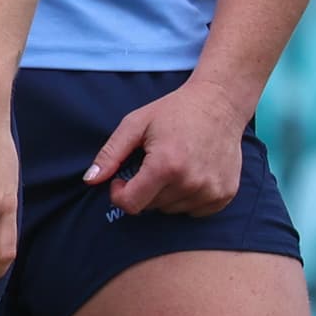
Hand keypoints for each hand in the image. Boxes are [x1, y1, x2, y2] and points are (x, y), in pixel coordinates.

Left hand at [85, 78, 249, 218]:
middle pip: (151, 206)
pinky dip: (187, 198)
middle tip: (151, 164)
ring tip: (172, 165)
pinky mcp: (225, 195)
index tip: (121, 179)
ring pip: (172, 210)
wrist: (218, 104)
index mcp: (166, 166)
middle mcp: (191, 183)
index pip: (131, 204)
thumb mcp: (134, 125)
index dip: (119, 194)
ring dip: (165, 194)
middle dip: (143, 190)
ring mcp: (212, 191)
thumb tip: (89, 180)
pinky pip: (195, 211)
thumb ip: (110, 154)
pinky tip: (190, 174)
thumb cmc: (173, 112)